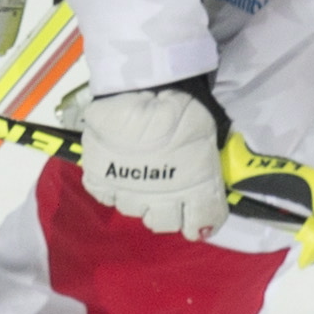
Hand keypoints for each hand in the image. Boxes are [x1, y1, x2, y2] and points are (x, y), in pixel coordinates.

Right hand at [78, 84, 229, 238]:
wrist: (140, 88)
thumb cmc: (182, 107)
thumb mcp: (206, 135)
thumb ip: (207, 166)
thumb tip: (211, 184)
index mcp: (195, 190)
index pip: (202, 225)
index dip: (200, 222)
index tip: (197, 217)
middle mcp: (163, 202)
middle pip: (164, 223)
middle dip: (167, 210)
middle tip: (165, 188)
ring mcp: (129, 196)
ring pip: (134, 211)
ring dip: (139, 196)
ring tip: (140, 172)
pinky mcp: (102, 183)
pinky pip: (107, 197)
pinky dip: (113, 186)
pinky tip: (118, 168)